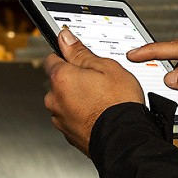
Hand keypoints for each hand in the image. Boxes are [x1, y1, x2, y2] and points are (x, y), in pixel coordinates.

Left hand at [43, 28, 144, 155]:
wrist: (125, 139)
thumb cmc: (118, 104)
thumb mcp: (106, 67)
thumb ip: (81, 52)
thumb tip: (65, 38)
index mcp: (61, 78)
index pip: (51, 57)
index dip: (66, 55)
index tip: (77, 56)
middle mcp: (54, 99)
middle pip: (59, 81)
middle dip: (74, 79)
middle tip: (97, 79)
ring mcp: (59, 119)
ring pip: (65, 100)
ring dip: (77, 98)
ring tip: (101, 99)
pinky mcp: (68, 134)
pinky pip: (71, 117)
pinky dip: (81, 114)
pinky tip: (99, 112)